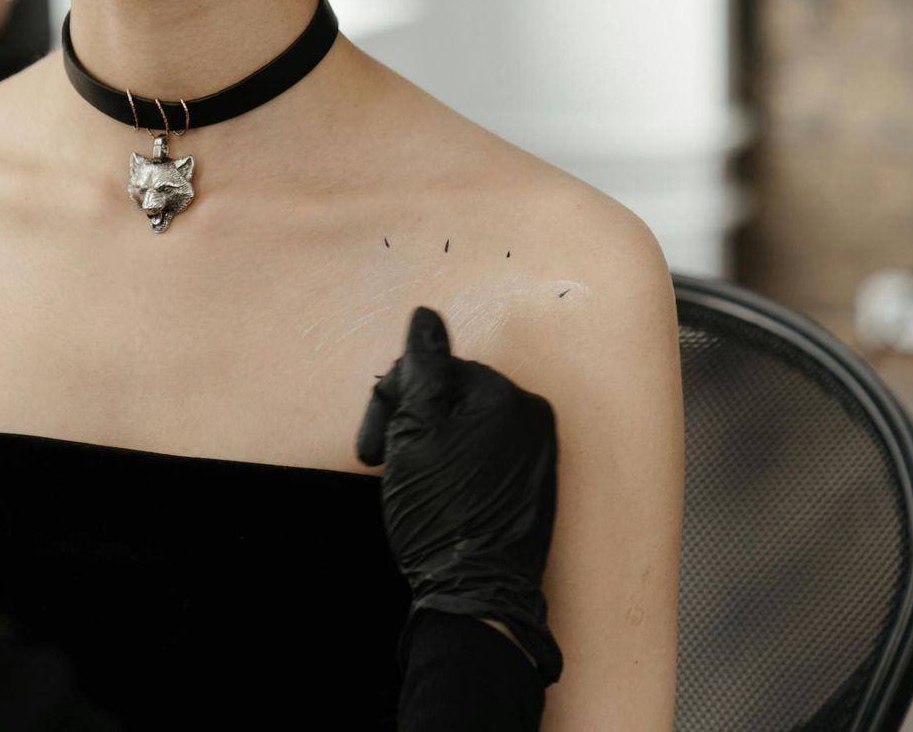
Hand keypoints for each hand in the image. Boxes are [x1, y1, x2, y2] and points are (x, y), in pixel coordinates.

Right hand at [356, 305, 563, 684]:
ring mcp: (537, 454)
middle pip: (451, 395)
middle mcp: (532, 418)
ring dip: (431, 446)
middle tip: (389, 466)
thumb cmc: (441, 516)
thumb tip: (425, 316)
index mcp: (508, 397)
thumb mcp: (415, 430)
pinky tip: (440, 498)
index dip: (392, 403)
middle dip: (412, 423)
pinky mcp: (533, 486)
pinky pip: (485, 456)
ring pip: (464, 426)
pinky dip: (456, 468)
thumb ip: (421, 367)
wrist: (475, 596)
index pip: (434, 369)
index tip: (374, 446)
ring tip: (416, 487)